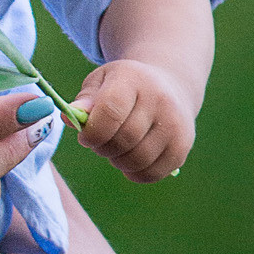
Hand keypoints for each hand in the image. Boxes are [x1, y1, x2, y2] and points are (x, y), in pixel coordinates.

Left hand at [71, 57, 195, 180]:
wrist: (169, 86)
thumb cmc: (125, 86)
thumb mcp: (101, 81)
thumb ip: (84, 100)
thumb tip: (70, 118)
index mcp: (133, 80)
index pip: (110, 112)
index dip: (92, 132)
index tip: (86, 136)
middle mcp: (159, 100)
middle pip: (123, 140)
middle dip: (103, 148)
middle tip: (101, 141)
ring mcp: (175, 123)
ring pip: (137, 160)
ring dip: (118, 161)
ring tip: (117, 148)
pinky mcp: (183, 145)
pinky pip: (152, 173)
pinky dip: (135, 173)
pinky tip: (131, 158)